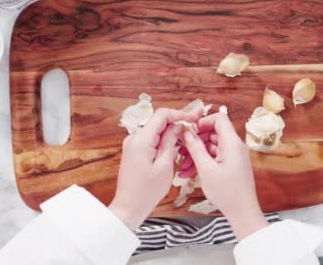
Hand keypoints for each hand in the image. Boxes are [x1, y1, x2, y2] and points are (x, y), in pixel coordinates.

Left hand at [109, 107, 201, 229]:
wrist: (128, 207)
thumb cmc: (146, 192)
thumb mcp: (164, 166)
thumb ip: (170, 142)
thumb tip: (178, 126)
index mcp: (141, 140)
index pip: (161, 115)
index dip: (179, 114)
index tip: (193, 118)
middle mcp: (134, 139)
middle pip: (158, 122)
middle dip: (177, 122)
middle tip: (194, 127)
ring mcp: (133, 145)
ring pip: (156, 131)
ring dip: (171, 133)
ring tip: (187, 140)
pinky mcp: (134, 151)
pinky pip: (151, 140)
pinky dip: (163, 141)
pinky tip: (175, 148)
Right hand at [182, 113, 268, 239]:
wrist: (243, 212)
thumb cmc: (227, 192)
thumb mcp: (206, 169)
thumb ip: (196, 148)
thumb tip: (187, 132)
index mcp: (232, 143)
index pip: (219, 118)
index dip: (203, 121)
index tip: (189, 130)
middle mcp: (234, 146)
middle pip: (213, 133)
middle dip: (195, 140)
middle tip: (180, 149)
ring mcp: (233, 156)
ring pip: (211, 147)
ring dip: (196, 154)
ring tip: (181, 166)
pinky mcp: (231, 165)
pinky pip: (214, 157)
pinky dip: (202, 162)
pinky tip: (188, 173)